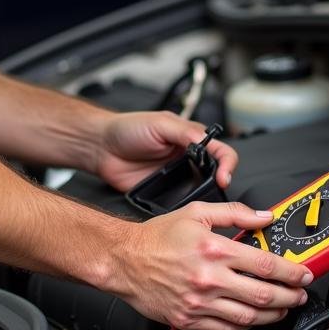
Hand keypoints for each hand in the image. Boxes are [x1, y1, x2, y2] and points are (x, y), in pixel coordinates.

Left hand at [94, 111, 237, 192]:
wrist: (101, 147)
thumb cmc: (127, 129)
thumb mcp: (161, 123)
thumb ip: (186, 132)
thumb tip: (207, 142)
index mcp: (191, 138)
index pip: (221, 151)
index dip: (228, 164)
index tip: (223, 176)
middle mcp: (187, 158)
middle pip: (216, 173)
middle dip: (220, 181)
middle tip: (217, 188)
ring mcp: (176, 177)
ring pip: (201, 190)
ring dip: (204, 195)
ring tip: (203, 199)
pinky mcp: (163, 192)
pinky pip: (179, 202)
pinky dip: (184, 206)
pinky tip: (183, 205)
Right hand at [106, 201, 313, 329]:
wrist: (123, 259)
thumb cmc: (155, 238)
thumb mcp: (197, 213)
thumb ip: (235, 213)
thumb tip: (263, 216)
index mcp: (214, 250)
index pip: (265, 265)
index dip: (292, 272)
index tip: (303, 274)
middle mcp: (208, 278)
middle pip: (263, 295)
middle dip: (290, 297)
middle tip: (299, 294)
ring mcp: (199, 303)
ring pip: (247, 318)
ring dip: (272, 316)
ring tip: (282, 309)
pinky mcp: (188, 319)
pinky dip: (244, 328)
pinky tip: (251, 320)